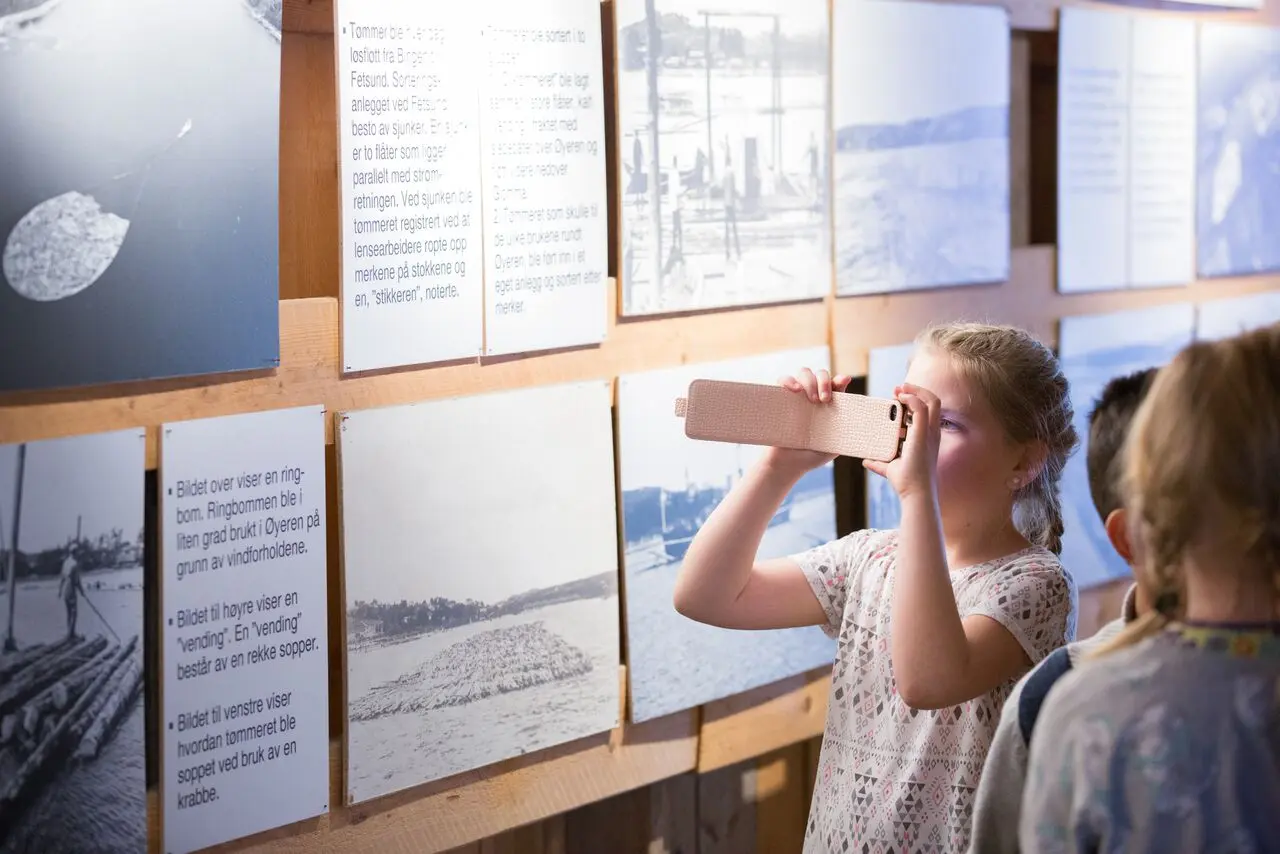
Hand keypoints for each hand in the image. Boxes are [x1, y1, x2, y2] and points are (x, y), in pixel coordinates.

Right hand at [762, 367, 851, 474]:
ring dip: (809, 381)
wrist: (788, 465)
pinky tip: (794, 390)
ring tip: (810, 400)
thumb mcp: (834, 445)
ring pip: (804, 373)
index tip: (843, 381)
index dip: (840, 380)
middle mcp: (813, 396)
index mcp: (828, 405)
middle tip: (823, 400)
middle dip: (824, 382)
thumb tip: (861, 423)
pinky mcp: (780, 398)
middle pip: (821, 374)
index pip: (836, 385)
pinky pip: (782, 380)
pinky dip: (788, 380)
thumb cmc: (813, 455)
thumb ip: (845, 432)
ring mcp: (796, 396)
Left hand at [863, 382, 940, 500]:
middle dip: (917, 390)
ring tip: (898, 389)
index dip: (916, 398)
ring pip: (931, 401)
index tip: (898, 396)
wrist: (914, 493)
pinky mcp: (922, 435)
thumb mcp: (891, 467)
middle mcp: (932, 432)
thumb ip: (879, 462)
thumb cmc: (906, 482)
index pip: (929, 410)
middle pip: (933, 401)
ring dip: (914, 391)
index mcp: (928, 437)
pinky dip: (911, 398)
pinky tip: (899, 397)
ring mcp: (929, 433)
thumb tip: (866, 461)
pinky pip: (920, 409)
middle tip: (897, 388)